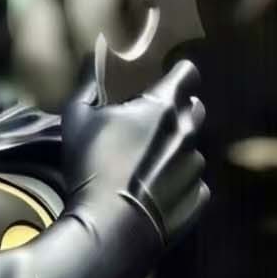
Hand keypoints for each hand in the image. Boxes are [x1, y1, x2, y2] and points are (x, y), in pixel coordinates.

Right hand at [62, 59, 207, 245]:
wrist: (111, 227)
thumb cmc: (91, 166)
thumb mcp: (77, 119)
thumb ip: (88, 81)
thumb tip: (94, 50)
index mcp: (163, 106)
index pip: (187, 73)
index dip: (177, 74)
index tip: (164, 80)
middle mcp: (188, 131)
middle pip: (195, 108)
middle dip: (178, 110)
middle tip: (149, 124)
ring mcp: (196, 166)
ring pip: (193, 147)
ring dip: (176, 148)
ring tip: (147, 165)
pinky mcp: (199, 197)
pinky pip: (193, 181)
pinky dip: (178, 181)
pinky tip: (153, 191)